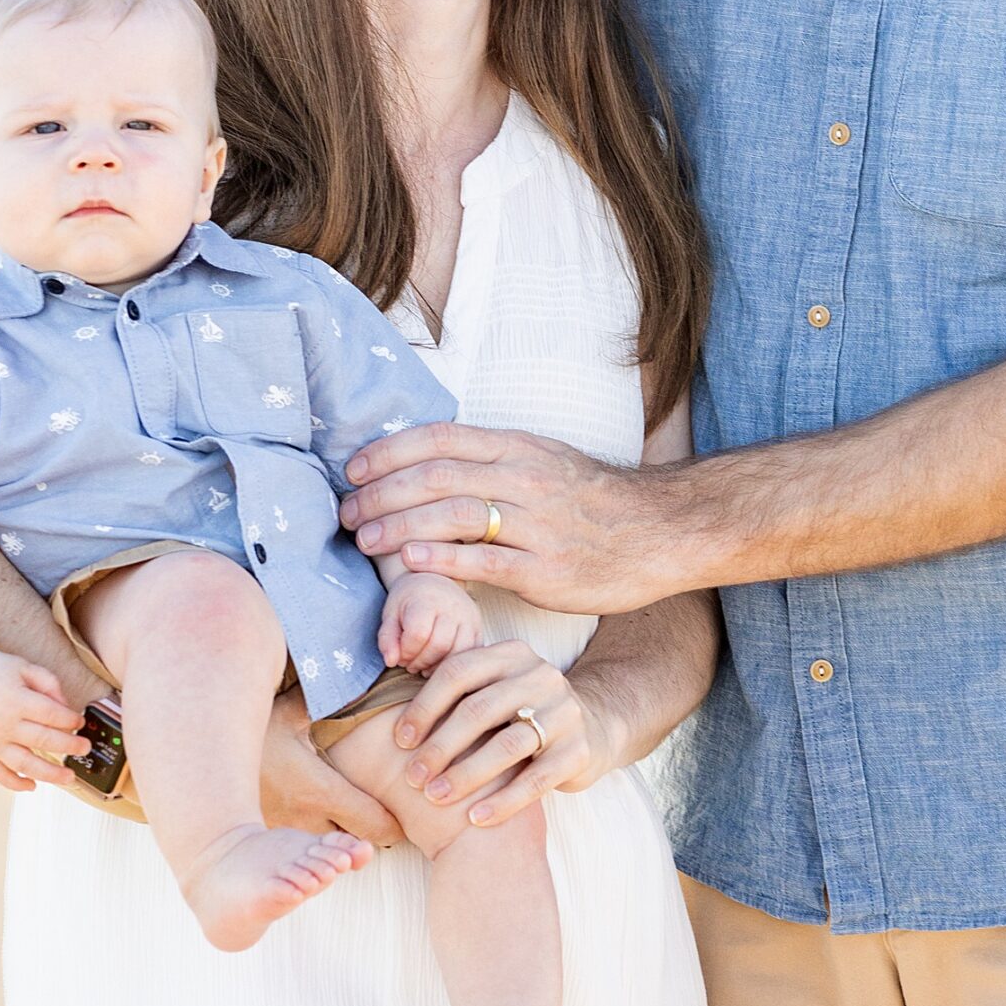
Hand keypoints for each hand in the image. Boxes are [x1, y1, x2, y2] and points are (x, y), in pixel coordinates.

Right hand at [0, 647, 86, 792]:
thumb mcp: (23, 667)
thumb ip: (49, 683)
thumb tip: (66, 706)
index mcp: (17, 700)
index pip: (52, 715)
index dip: (70, 720)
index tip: (80, 722)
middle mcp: (4, 724)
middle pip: (43, 741)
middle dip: (69, 747)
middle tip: (85, 749)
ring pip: (24, 764)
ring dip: (49, 774)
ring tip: (69, 778)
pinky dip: (15, 783)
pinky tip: (33, 785)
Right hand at [260, 689, 401, 846]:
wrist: (197, 765)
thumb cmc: (249, 734)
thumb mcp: (290, 711)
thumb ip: (328, 695)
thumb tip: (361, 674)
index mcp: (319, 790)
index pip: (373, 823)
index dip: (395, 824)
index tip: (408, 817)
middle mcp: (306, 819)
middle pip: (356, 845)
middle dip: (374, 836)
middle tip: (390, 818)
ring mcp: (286, 833)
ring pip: (328, 849)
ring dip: (345, 841)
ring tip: (358, 821)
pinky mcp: (271, 835)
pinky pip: (304, 847)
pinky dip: (319, 841)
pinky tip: (322, 821)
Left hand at [342, 423, 685, 612]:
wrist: (660, 531)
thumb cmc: (595, 500)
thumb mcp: (545, 460)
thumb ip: (493, 460)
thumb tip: (431, 464)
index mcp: (518, 448)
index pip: (441, 437)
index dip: (391, 451)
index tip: (354, 468)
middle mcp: (524, 478)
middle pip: (437, 476)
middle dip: (382, 493)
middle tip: (345, 513)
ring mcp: (536, 524)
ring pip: (454, 515)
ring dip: (399, 526)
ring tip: (363, 540)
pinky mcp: (546, 568)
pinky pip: (486, 561)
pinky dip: (443, 559)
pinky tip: (410, 563)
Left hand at [378, 572, 482, 673]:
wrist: (434, 580)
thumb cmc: (410, 600)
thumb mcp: (391, 614)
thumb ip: (387, 638)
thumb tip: (391, 661)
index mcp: (428, 599)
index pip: (418, 634)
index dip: (405, 652)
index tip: (399, 655)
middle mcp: (453, 606)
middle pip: (439, 646)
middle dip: (420, 662)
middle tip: (410, 664)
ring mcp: (470, 618)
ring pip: (459, 654)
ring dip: (438, 668)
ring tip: (424, 666)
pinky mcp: (479, 629)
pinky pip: (471, 655)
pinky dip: (454, 665)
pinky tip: (439, 664)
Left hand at [389, 638, 618, 828]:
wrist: (592, 729)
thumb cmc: (522, 713)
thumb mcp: (495, 689)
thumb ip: (458, 690)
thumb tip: (386, 703)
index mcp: (512, 655)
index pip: (458, 672)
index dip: (424, 706)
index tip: (399, 740)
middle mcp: (540, 676)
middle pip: (478, 710)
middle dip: (439, 747)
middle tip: (411, 777)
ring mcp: (565, 712)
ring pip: (506, 746)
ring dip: (465, 775)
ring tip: (435, 798)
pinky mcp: (579, 750)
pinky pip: (536, 779)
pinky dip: (503, 802)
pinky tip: (476, 819)